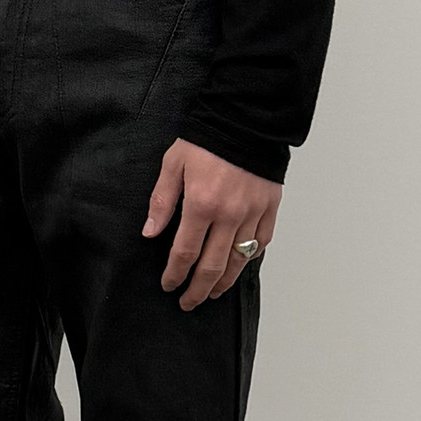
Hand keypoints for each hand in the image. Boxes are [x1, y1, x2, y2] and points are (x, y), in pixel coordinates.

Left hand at [143, 138, 280, 309]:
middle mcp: (229, 215)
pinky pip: (261, 242)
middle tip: (188, 302)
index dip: (175, 274)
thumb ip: (162, 201)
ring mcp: (253, 213)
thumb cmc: (206, 139)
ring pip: (239, 261)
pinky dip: (250, 258)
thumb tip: (150, 233)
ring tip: (212, 293)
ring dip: (224, 282)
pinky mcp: (270, 207)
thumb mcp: (173, 164)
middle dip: (197, 289)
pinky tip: (239, 265)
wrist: (245, 118)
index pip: (185, 253)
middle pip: (212, 266)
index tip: (169, 285)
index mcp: (201, 205)